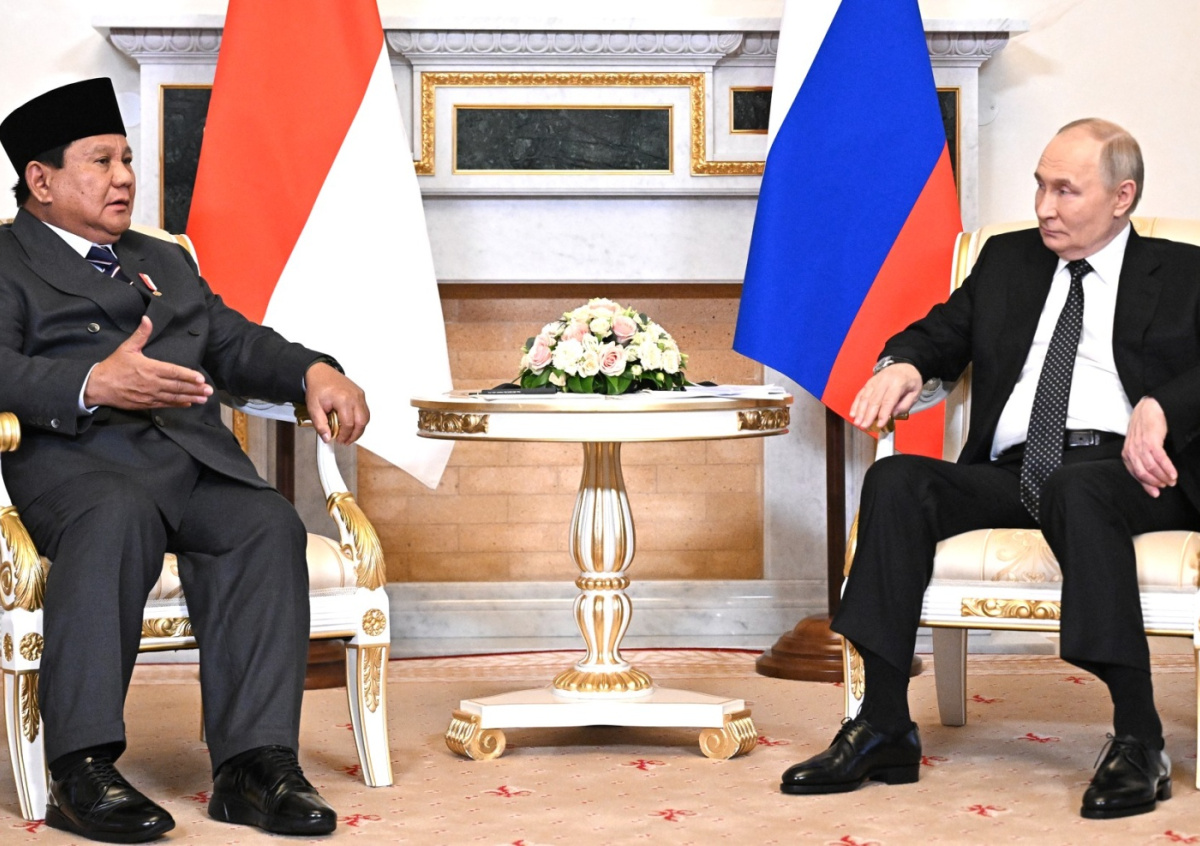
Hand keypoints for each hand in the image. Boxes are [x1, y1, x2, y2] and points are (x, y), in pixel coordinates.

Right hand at [84, 316, 212, 408]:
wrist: (98, 386)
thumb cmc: (113, 366)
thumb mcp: (127, 347)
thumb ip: (141, 334)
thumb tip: (148, 319)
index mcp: (149, 368)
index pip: (173, 372)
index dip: (188, 375)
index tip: (201, 378)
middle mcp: (152, 383)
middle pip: (177, 386)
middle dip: (195, 388)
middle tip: (209, 390)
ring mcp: (150, 395)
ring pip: (174, 397)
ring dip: (190, 398)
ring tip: (204, 398)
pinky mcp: (146, 404)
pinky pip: (165, 405)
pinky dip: (177, 404)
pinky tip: (188, 403)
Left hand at [305, 362, 368, 444]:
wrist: (320, 373)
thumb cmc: (318, 387)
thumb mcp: (313, 408)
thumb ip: (320, 424)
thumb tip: (327, 437)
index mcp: (342, 399)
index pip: (348, 424)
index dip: (344, 435)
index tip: (338, 440)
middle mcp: (354, 397)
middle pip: (361, 422)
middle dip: (354, 435)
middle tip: (346, 441)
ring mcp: (359, 395)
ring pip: (366, 418)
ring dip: (359, 429)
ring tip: (349, 435)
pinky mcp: (361, 395)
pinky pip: (365, 411)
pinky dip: (360, 420)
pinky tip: (352, 425)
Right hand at [849, 363, 923, 430]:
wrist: (904, 365)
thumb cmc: (910, 381)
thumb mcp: (915, 393)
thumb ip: (905, 405)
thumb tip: (892, 414)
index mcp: (898, 383)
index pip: (889, 400)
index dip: (883, 413)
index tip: (880, 424)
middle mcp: (884, 381)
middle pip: (874, 400)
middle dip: (868, 415)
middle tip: (864, 426)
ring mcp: (874, 381)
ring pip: (865, 397)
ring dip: (860, 411)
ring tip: (857, 423)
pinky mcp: (869, 383)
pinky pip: (861, 394)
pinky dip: (856, 404)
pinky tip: (853, 413)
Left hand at [1122, 396, 1176, 496]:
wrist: (1149, 409)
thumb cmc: (1145, 429)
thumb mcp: (1139, 446)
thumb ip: (1142, 461)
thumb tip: (1150, 479)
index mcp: (1126, 455)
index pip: (1135, 475)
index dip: (1147, 485)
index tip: (1156, 493)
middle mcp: (1131, 452)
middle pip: (1143, 473)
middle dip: (1156, 482)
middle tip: (1167, 485)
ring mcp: (1140, 446)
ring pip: (1151, 467)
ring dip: (1163, 476)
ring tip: (1172, 480)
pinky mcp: (1151, 441)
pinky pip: (1160, 458)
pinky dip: (1167, 468)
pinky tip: (1174, 474)